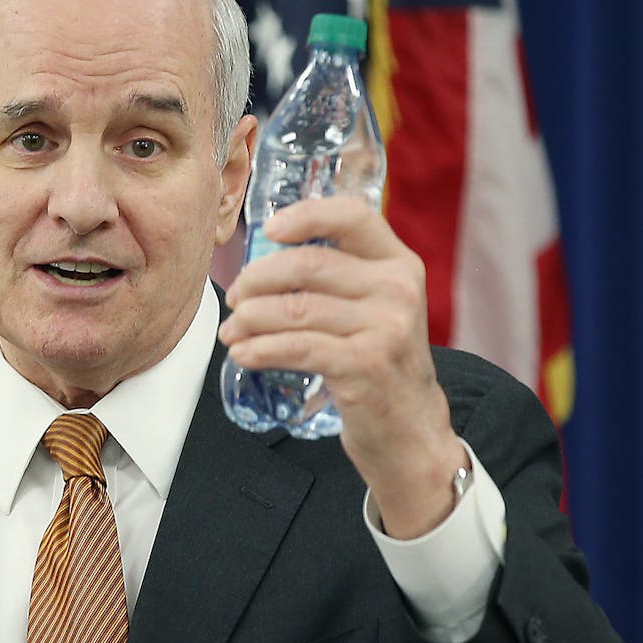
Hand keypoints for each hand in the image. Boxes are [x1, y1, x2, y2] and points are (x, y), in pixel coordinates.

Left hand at [217, 196, 467, 538]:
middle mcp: (398, 289)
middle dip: (257, 279)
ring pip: (296, 308)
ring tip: (232, 332)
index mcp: (398, 263)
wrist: (410, 428)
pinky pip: (297, 347)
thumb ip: (338, 277)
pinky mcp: (366, 364)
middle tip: (235, 298)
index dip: (305, 215)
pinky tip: (243, 353)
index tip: (268, 229)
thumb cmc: (378, 363)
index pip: (352, 216)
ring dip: (251, 319)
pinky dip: (261, 348)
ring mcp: (386, 327)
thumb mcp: (374, 308)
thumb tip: (263, 259)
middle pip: (308, 264)